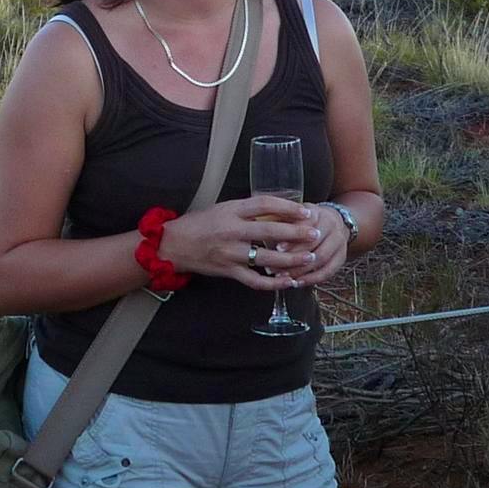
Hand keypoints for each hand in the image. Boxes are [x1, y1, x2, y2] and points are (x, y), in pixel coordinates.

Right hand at [157, 196, 322, 292]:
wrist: (173, 244)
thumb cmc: (200, 223)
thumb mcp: (222, 208)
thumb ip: (247, 211)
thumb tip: (278, 212)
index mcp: (231, 210)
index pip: (264, 204)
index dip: (288, 207)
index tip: (306, 210)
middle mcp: (231, 230)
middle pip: (270, 231)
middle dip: (296, 233)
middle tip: (315, 234)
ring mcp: (230, 253)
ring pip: (266, 258)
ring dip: (291, 260)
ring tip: (309, 258)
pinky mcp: (227, 271)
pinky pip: (255, 280)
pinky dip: (273, 283)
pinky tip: (288, 282)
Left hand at [283, 203, 350, 286]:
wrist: (334, 222)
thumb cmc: (305, 220)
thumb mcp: (294, 214)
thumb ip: (279, 220)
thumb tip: (260, 227)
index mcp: (317, 212)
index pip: (305, 224)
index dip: (291, 237)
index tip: (277, 248)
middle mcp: (331, 225)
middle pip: (314, 243)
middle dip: (294, 256)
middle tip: (275, 266)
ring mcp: (339, 241)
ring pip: (321, 258)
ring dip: (300, 270)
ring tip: (283, 276)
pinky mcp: (341, 257)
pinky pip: (328, 271)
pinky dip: (311, 279)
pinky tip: (297, 283)